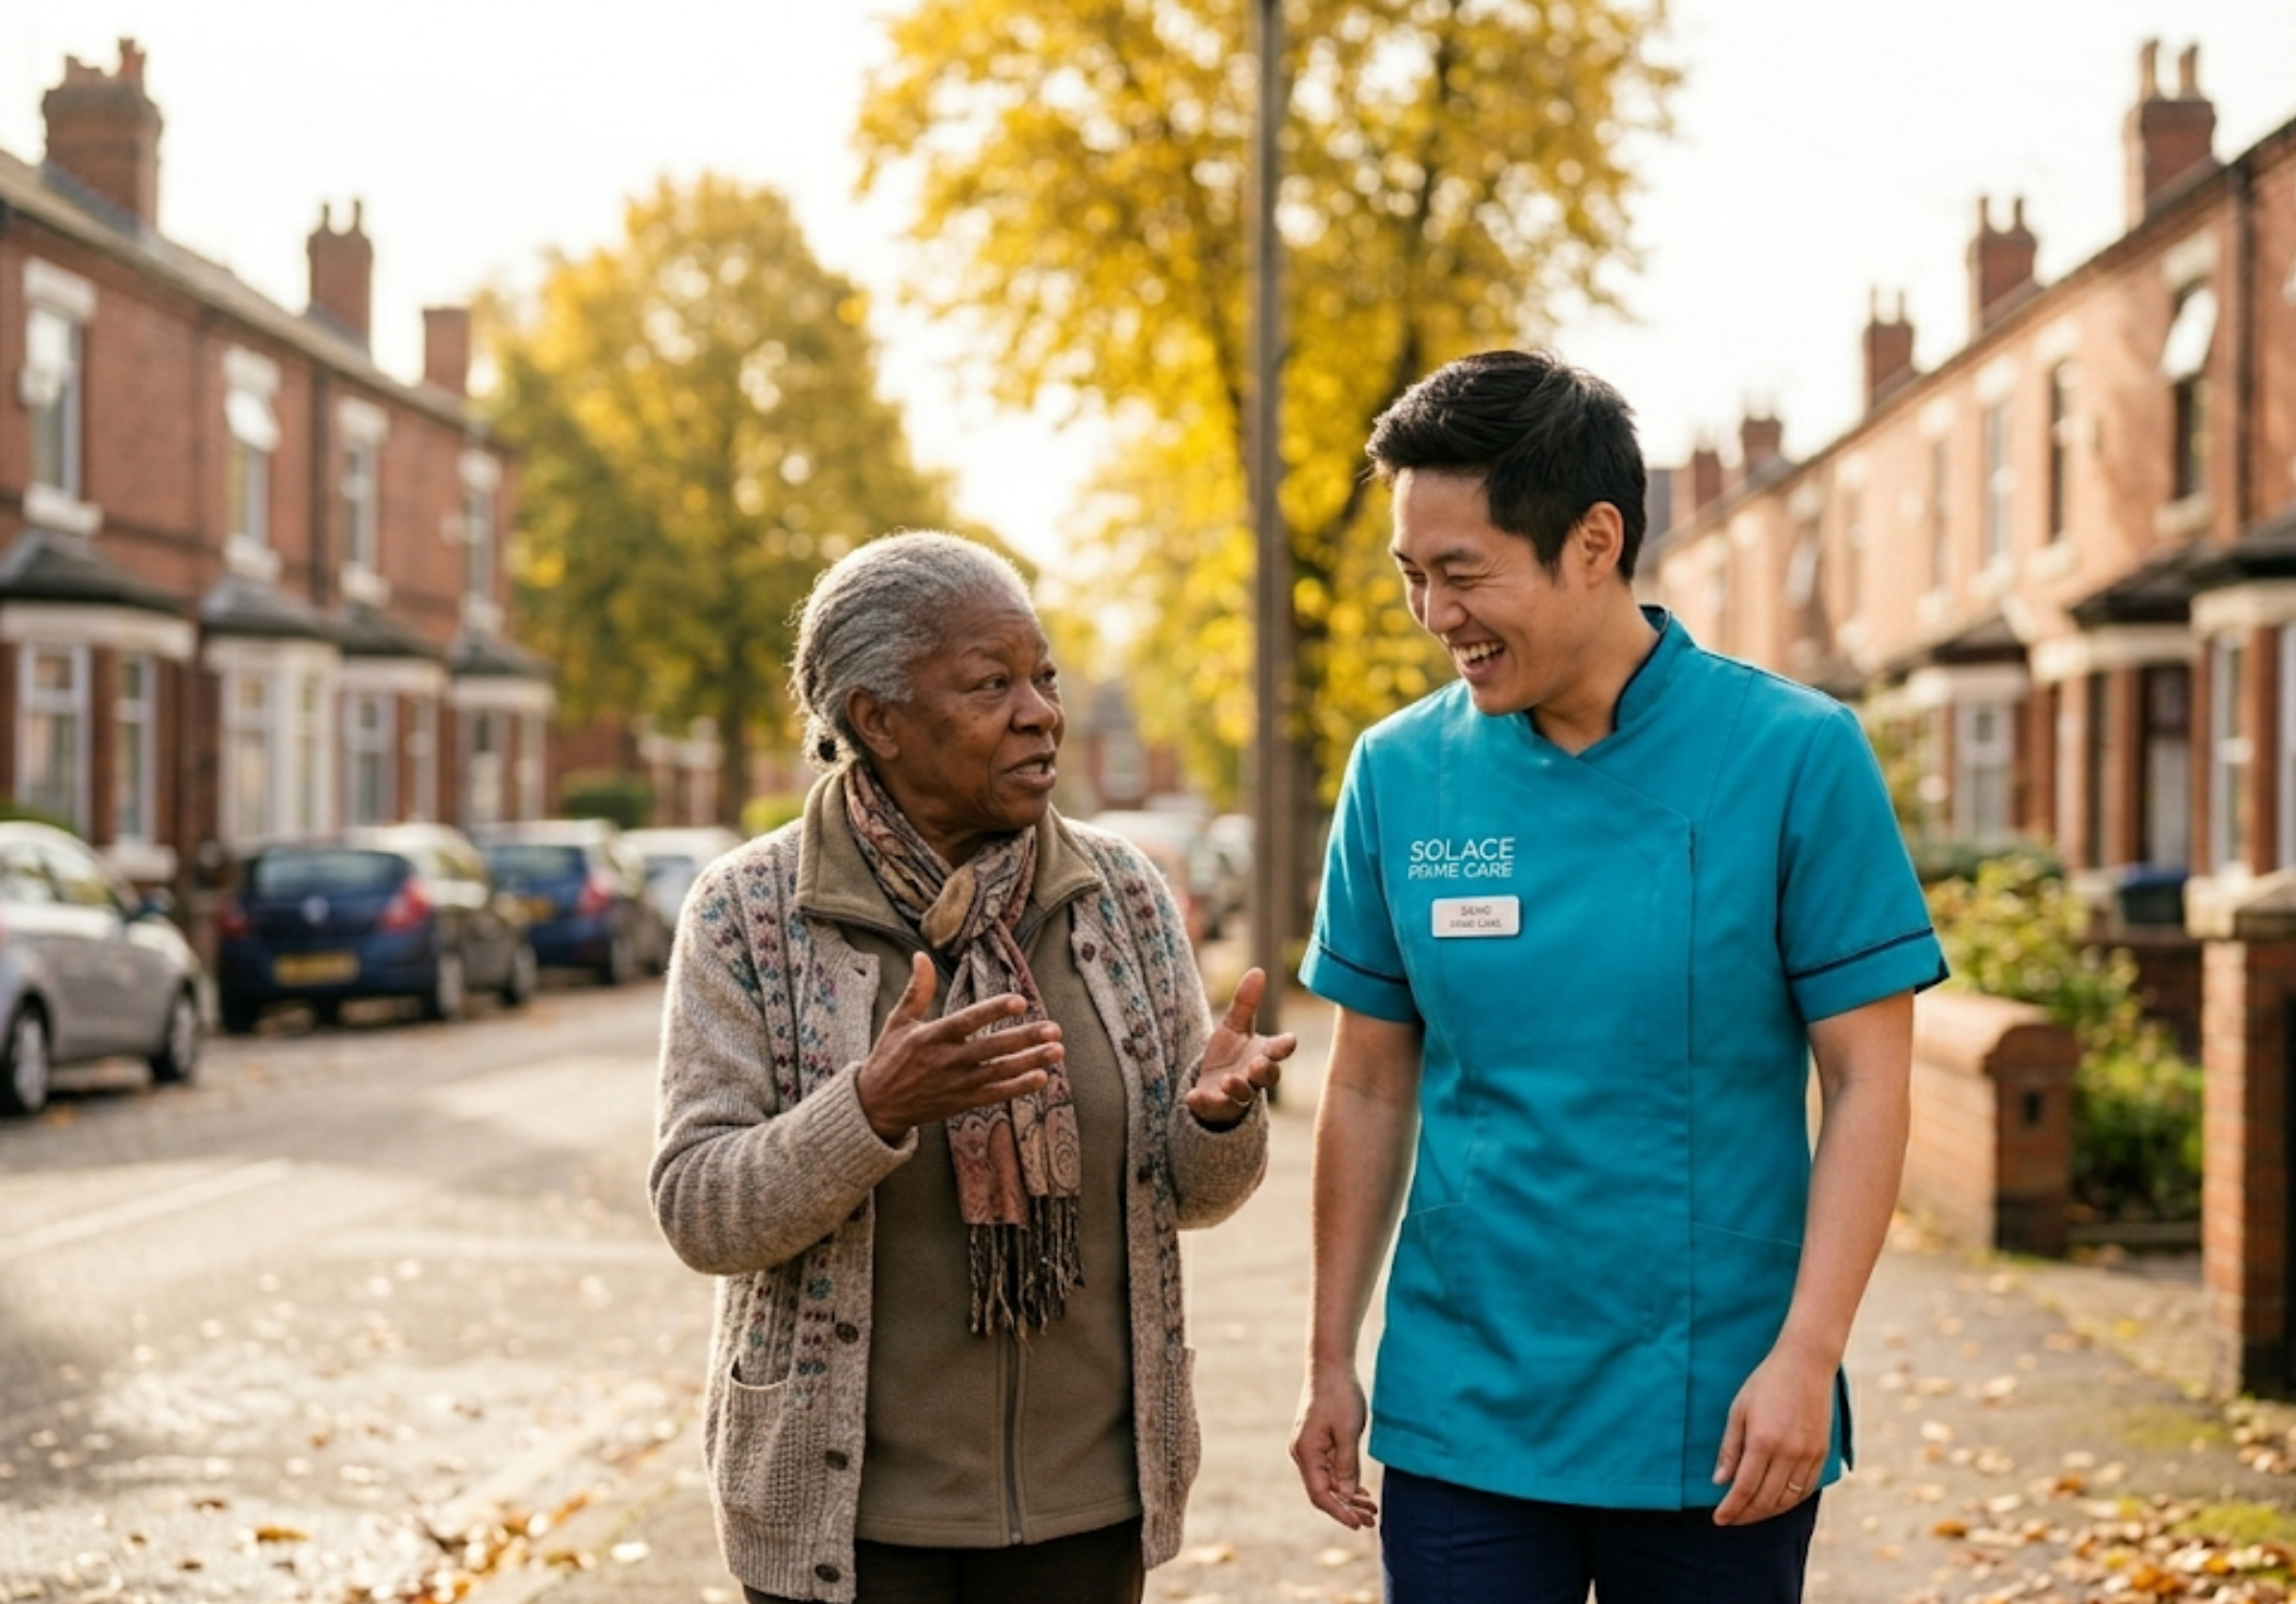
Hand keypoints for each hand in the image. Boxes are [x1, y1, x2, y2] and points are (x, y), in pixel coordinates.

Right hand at [854, 954, 1063, 1142]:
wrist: (878, 1105)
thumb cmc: (889, 1057)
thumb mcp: (898, 1021)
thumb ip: (917, 990)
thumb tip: (920, 956)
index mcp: (932, 1037)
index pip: (968, 1021)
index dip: (994, 1011)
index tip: (1020, 1000)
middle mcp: (948, 1061)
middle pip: (992, 1048)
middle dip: (1025, 1038)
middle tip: (1054, 1029)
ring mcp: (958, 1084)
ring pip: (1000, 1072)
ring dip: (1031, 1062)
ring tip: (1057, 1050)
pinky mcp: (964, 1101)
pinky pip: (996, 1094)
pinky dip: (1019, 1087)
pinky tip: (1042, 1077)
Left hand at [1184, 967, 1296, 1128]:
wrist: (1211, 1087)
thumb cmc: (1230, 1055)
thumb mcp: (1235, 1027)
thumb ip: (1246, 1003)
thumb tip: (1258, 970)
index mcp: (1262, 1055)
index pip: (1278, 1051)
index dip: (1284, 1046)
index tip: (1289, 1040)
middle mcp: (1253, 1077)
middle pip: (1268, 1077)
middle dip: (1265, 1071)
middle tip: (1258, 1064)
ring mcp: (1236, 1094)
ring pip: (1243, 1095)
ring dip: (1238, 1088)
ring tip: (1228, 1080)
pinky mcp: (1216, 1106)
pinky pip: (1212, 1107)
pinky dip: (1203, 1103)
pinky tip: (1192, 1097)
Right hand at [1290, 1366, 1378, 1528]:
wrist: (1330, 1367)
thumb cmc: (1339, 1395)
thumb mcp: (1347, 1431)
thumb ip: (1346, 1464)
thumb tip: (1346, 1494)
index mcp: (1305, 1452)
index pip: (1319, 1494)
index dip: (1339, 1512)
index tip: (1358, 1523)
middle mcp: (1303, 1454)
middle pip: (1324, 1491)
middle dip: (1347, 1508)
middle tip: (1372, 1520)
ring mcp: (1309, 1448)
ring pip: (1329, 1482)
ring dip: (1349, 1497)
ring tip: (1372, 1510)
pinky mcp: (1318, 1442)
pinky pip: (1331, 1469)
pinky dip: (1346, 1481)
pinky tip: (1362, 1492)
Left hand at [1711, 1339, 1834, 1523]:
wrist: (1805, 1364)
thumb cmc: (1766, 1383)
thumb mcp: (1738, 1410)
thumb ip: (1730, 1448)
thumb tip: (1719, 1481)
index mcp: (1763, 1441)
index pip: (1744, 1488)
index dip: (1731, 1508)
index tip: (1718, 1519)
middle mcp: (1788, 1453)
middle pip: (1766, 1499)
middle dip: (1746, 1515)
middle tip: (1731, 1519)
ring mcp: (1808, 1455)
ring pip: (1788, 1499)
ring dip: (1767, 1511)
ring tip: (1750, 1513)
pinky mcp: (1822, 1453)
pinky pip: (1806, 1488)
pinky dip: (1789, 1501)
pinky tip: (1776, 1501)